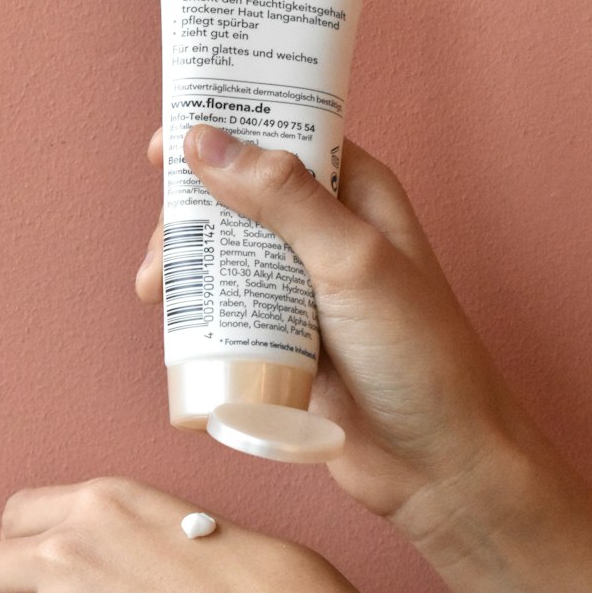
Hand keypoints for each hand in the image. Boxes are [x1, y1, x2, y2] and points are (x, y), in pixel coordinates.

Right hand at [137, 126, 528, 523]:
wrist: (437, 463)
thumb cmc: (420, 356)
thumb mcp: (353, 262)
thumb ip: (285, 198)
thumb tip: (209, 142)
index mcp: (358, 192)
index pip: (284, 134)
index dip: (225, 129)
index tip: (166, 144)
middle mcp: (327, 231)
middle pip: (238, 195)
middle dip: (189, 210)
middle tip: (161, 241)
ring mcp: (301, 287)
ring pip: (224, 253)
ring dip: (183, 263)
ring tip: (155, 291)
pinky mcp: (282, 338)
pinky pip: (226, 310)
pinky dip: (195, 309)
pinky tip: (169, 322)